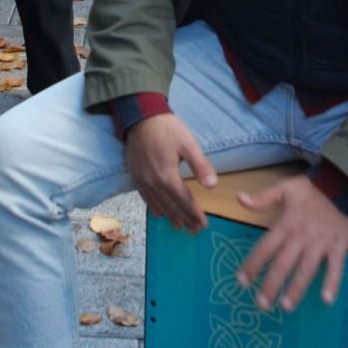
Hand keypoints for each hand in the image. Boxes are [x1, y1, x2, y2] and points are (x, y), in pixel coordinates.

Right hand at [124, 114, 218, 231]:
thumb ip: (201, 166)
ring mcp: (142, 181)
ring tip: (179, 226)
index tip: (203, 225)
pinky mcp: (135, 176)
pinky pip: (145, 198)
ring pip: (158, 205)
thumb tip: (212, 186)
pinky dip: (154, 208)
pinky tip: (159, 213)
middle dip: (184, 219)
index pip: (184, 201)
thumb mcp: (189, 144)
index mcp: (168, 176)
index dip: (194, 214)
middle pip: (171, 207)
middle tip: (194, 231)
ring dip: (170, 217)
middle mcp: (153, 183)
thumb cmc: (167, 129)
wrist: (140, 117)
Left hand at [235, 176, 347, 311]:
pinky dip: (332, 283)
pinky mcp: (338, 246)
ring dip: (296, 289)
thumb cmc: (312, 188)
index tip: (242, 281)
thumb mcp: (284, 188)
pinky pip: (336, 267)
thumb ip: (262, 198)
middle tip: (262, 304)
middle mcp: (301, 237)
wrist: (343, 183)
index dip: (252, 265)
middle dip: (271, 285)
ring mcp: (320, 243)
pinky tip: (326, 300)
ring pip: (306, 270)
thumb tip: (239, 199)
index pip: (265, 249)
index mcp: (286, 225)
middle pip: (283, 265)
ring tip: (286, 306)